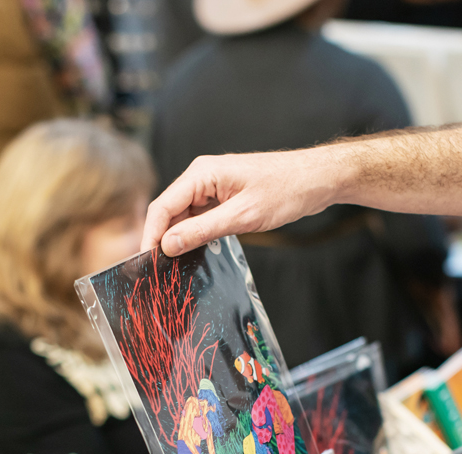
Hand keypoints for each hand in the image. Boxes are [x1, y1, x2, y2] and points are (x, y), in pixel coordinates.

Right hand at [142, 148, 343, 255]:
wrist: (317, 179)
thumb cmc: (286, 190)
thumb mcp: (242, 216)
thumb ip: (202, 231)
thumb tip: (167, 245)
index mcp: (202, 173)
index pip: (163, 206)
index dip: (150, 235)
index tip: (145, 262)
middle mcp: (202, 176)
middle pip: (169, 211)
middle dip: (161, 239)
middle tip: (157, 271)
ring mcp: (213, 186)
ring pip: (183, 216)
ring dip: (178, 238)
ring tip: (172, 266)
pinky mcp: (224, 196)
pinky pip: (200, 217)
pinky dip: (195, 234)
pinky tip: (194, 253)